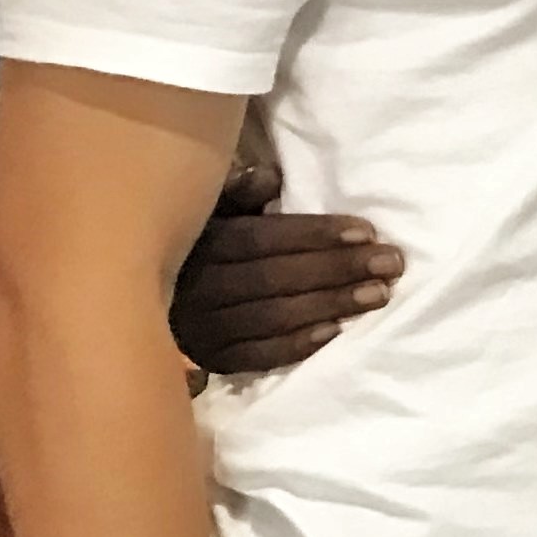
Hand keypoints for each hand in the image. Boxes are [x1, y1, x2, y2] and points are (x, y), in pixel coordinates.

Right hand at [169, 163, 398, 375]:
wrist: (146, 298)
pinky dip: (297, 345)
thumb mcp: (210, 210)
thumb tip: (269, 177)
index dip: (314, 235)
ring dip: (330, 305)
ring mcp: (202, 328)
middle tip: (390, 263)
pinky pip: (258, 356)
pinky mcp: (212, 360)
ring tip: (380, 294)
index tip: (366, 231)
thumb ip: (237, 192)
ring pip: (271, 317)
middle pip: (273, 277)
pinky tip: (336, 333)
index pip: (261, 238)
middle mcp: (196, 287)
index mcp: (199, 243)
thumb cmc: (197, 243)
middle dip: (337, 269)